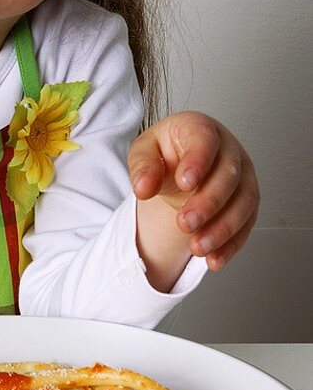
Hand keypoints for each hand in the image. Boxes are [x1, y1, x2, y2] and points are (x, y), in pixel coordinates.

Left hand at [129, 111, 259, 270]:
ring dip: (222, 228)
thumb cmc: (166, 153)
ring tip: (197, 248)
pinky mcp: (247, 202)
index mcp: (201, 129)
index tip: (184, 183)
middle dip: (208, 202)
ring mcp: (244, 176)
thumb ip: (142, 166)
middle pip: (229, 175)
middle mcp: (229, 150)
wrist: (182, 164)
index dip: (198, 161)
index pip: (205, 141)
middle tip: (184, 223)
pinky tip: (214, 259)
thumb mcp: (145, 152)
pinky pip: (247, 224)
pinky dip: (232, 244)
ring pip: (244, 202)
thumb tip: (142, 188)